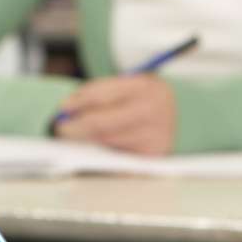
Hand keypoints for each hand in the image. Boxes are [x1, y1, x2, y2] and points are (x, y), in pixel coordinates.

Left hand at [53, 77, 176, 155]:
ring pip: (106, 141)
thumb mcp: (128, 84)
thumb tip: (67, 109)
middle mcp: (153, 111)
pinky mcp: (152, 156)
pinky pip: (117, 157)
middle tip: (61, 129)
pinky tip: (97, 148)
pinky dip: (103, 153)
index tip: (63, 108)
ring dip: (87, 140)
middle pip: (102, 124)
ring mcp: (155, 136)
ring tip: (77, 136)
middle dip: (75, 127)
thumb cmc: (143, 98)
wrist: (180, 113)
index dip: (78, 103)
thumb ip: (100, 92)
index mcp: (145, 86)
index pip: (102, 95)